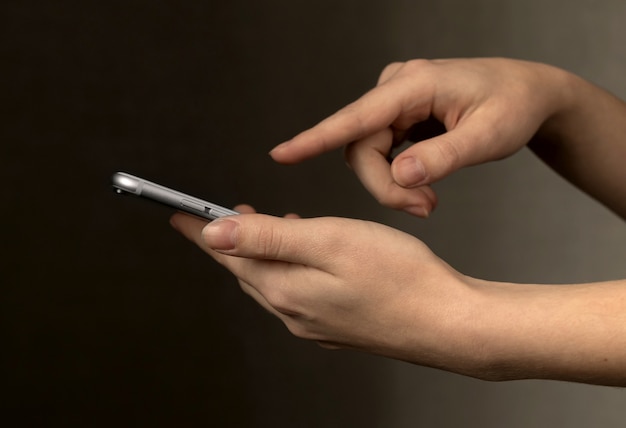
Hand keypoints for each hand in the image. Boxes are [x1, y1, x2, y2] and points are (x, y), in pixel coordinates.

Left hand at [171, 208, 625, 384]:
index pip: (227, 254)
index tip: (179, 215)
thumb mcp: (328, 241)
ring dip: (261, 251)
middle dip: (229, 239)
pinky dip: (286, 268)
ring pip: (270, 280)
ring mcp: (314, 321)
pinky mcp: (335, 323)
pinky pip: (294, 292)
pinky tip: (300, 257)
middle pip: (246, 269)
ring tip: (261, 224)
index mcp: (284, 288)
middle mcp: (293, 310)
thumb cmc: (399, 277)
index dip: (201, 230)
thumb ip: (269, 235)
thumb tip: (217, 233)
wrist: (447, 321)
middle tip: (219, 214)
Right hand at [270, 58, 572, 216]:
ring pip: (369, 153)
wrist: (528, 94)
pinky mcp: (399, 116)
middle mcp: (398, 88)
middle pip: (362, 146)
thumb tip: (401, 176)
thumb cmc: (514, 107)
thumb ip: (444, 158)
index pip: (357, 117)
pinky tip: (423, 185)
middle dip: (385, 186)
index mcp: (415, 85)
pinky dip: (396, 175)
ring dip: (391, 184)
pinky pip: (381, 151)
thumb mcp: (489, 137)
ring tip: (429, 203)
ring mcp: (397, 102)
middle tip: (424, 210)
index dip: (316, 139)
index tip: (281, 154)